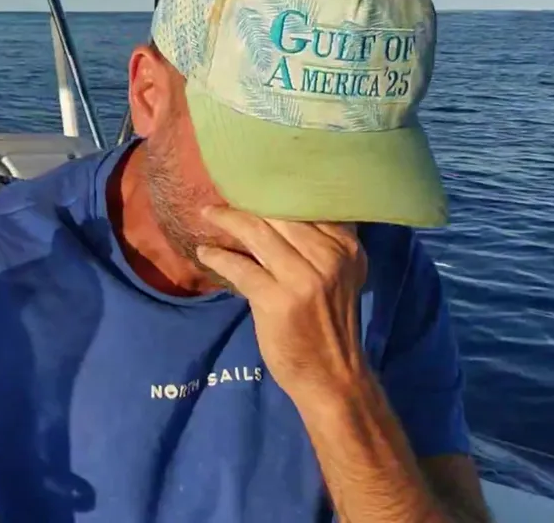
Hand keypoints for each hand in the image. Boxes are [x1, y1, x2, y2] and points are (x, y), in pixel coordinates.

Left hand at [196, 207, 369, 401]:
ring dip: (228, 221)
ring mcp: (304, 279)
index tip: (251, 177)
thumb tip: (278, 208)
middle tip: (223, 190)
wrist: (332, 376)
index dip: (279, 188)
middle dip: (248, 200)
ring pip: (258, 234)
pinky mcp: (278, 301)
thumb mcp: (339, 276)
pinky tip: (205, 252)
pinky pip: (240, 267)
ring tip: (208, 213)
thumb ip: (320, 244)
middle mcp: (330, 258)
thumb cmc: (329, 323)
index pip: (311, 204)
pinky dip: (218, 257)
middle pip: (281, 214)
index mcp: (348, 249)